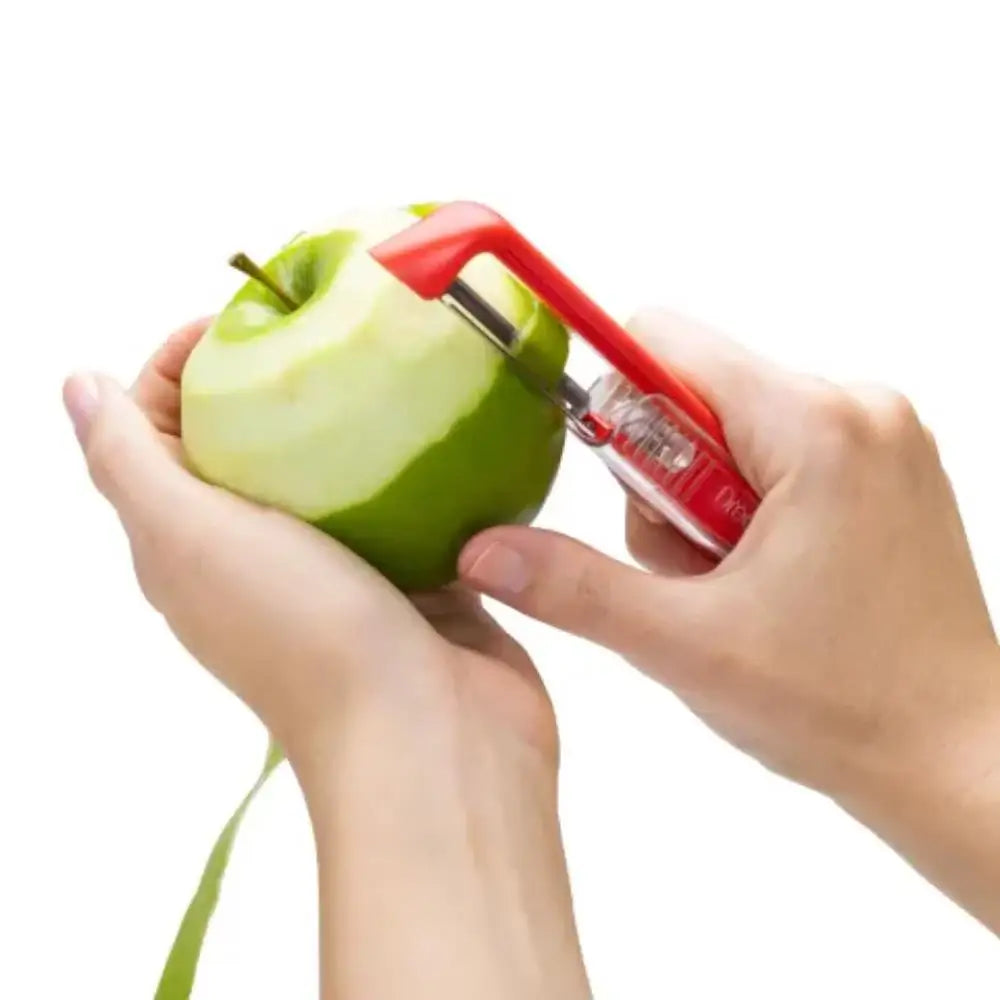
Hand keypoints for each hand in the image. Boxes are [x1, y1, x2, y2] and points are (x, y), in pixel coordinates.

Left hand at [63, 318, 589, 999]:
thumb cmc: (308, 639)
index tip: (240, 320)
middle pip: (245, 441)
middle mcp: (258, 555)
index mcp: (189, 546)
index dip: (180, 365)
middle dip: (267, 376)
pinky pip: (405, 500)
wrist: (432, 741)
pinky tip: (435, 425)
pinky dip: (412, 459)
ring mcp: (340, 567)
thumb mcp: (190, 539)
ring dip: (347, 415)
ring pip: (331, 468)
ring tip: (381, 361)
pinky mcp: (411, 574)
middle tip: (320, 328)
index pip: (159, 431)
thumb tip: (76, 386)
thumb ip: (130, 461)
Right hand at [458, 308, 999, 929]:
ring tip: (733, 584)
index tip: (617, 479)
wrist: (953, 758)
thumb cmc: (846, 705)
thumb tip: (484, 551)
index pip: (665, 341)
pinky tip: (765, 577)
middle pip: (695, 391)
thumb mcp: (685, 645)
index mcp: (815, 425)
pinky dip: (744, 506)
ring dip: (701, 502)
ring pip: (730, 426)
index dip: (614, 402)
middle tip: (695, 567)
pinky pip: (775, 451)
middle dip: (663, 479)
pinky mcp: (881, 467)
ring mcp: (877, 435)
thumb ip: (574, 587)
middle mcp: (856, 407)